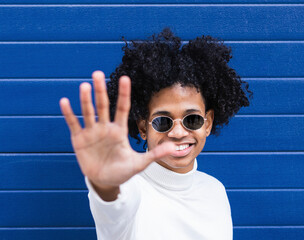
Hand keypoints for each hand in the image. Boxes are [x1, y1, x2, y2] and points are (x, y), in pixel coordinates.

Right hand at [59, 71, 174, 197]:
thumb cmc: (123, 171)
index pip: (122, 108)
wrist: (106, 181)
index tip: (125, 78)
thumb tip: (174, 148)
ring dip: (86, 100)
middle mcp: (105, 128)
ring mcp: (92, 133)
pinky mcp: (79, 140)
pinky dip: (69, 114)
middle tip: (97, 73)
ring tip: (84, 85)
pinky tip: (65, 102)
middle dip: (100, 90)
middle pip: (103, 106)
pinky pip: (74, 124)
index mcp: (120, 130)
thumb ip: (155, 154)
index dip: (123, 94)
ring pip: (88, 112)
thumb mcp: (140, 163)